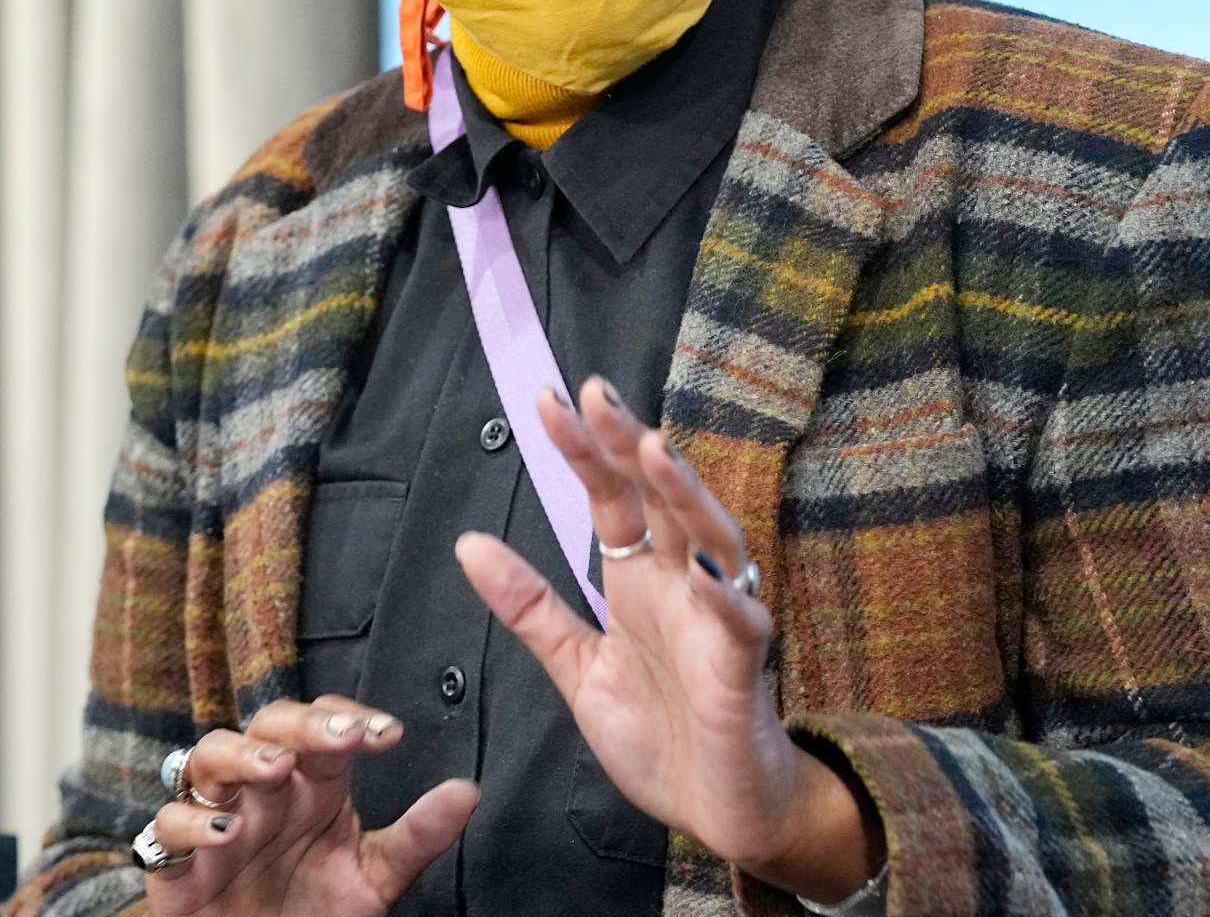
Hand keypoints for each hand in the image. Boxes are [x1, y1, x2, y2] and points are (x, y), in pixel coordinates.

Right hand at [137, 697, 477, 916]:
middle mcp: (264, 789)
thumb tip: (468, 792)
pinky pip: (166, 826)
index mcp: (312, 782)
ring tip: (276, 770)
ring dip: (240, 756)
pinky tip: (226, 834)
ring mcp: (217, 818)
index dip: (350, 717)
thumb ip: (417, 837)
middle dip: (301, 724)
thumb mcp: (375, 878)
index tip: (388, 734)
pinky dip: (191, 825)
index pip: (326, 723)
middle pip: (269, 725)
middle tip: (339, 737)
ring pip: (208, 756)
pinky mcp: (178, 863)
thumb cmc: (317, 911)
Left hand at [453, 379, 882, 903]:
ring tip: (655, 451)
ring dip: (684, 496)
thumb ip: (531, 608)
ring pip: (710, 541)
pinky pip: (739, 628)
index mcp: (639, 584)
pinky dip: (724, 600)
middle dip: (629, 446)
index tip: (549, 401)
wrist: (720, 813)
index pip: (611, 500)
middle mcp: (682, 588)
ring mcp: (716, 624)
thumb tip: (468, 544)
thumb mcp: (578, 668)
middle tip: (597, 395)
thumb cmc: (662, 736)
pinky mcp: (741, 675)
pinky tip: (703, 575)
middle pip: (660, 500)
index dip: (584, 452)